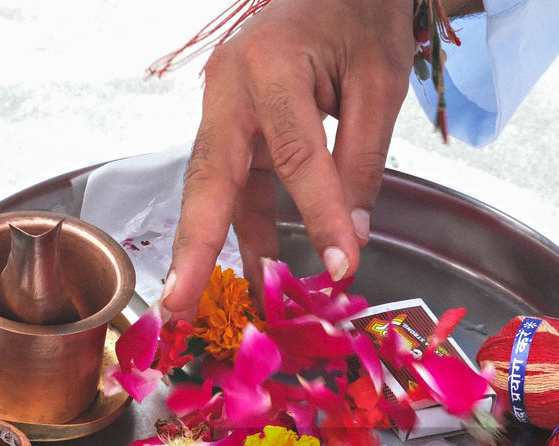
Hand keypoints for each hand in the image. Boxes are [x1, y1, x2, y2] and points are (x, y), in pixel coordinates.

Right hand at [162, 0, 415, 316]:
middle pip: (209, 177)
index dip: (320, 215)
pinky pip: (237, 184)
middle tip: (179, 302)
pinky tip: (261, 272)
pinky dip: (247, 228)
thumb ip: (363, 160)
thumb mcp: (379, 84)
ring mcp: (224, 107)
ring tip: (207, 304)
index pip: (295, 155)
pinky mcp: (234, 126)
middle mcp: (230, 86)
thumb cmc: (360, 18)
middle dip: (194, 245)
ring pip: (215, 187)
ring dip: (215, 247)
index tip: (341, 266)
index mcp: (269, 65)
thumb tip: (351, 238)